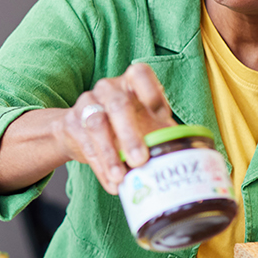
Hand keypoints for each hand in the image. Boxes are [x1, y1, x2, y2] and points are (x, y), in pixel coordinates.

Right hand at [53, 63, 175, 194]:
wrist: (77, 130)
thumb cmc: (120, 124)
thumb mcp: (141, 121)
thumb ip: (159, 130)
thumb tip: (185, 151)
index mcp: (129, 83)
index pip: (139, 73)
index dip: (151, 90)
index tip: (161, 114)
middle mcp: (107, 88)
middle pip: (118, 104)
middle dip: (130, 134)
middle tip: (140, 160)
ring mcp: (87, 104)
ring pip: (97, 126)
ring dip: (110, 155)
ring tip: (121, 177)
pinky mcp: (72, 124)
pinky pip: (86, 147)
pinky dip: (101, 168)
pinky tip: (112, 184)